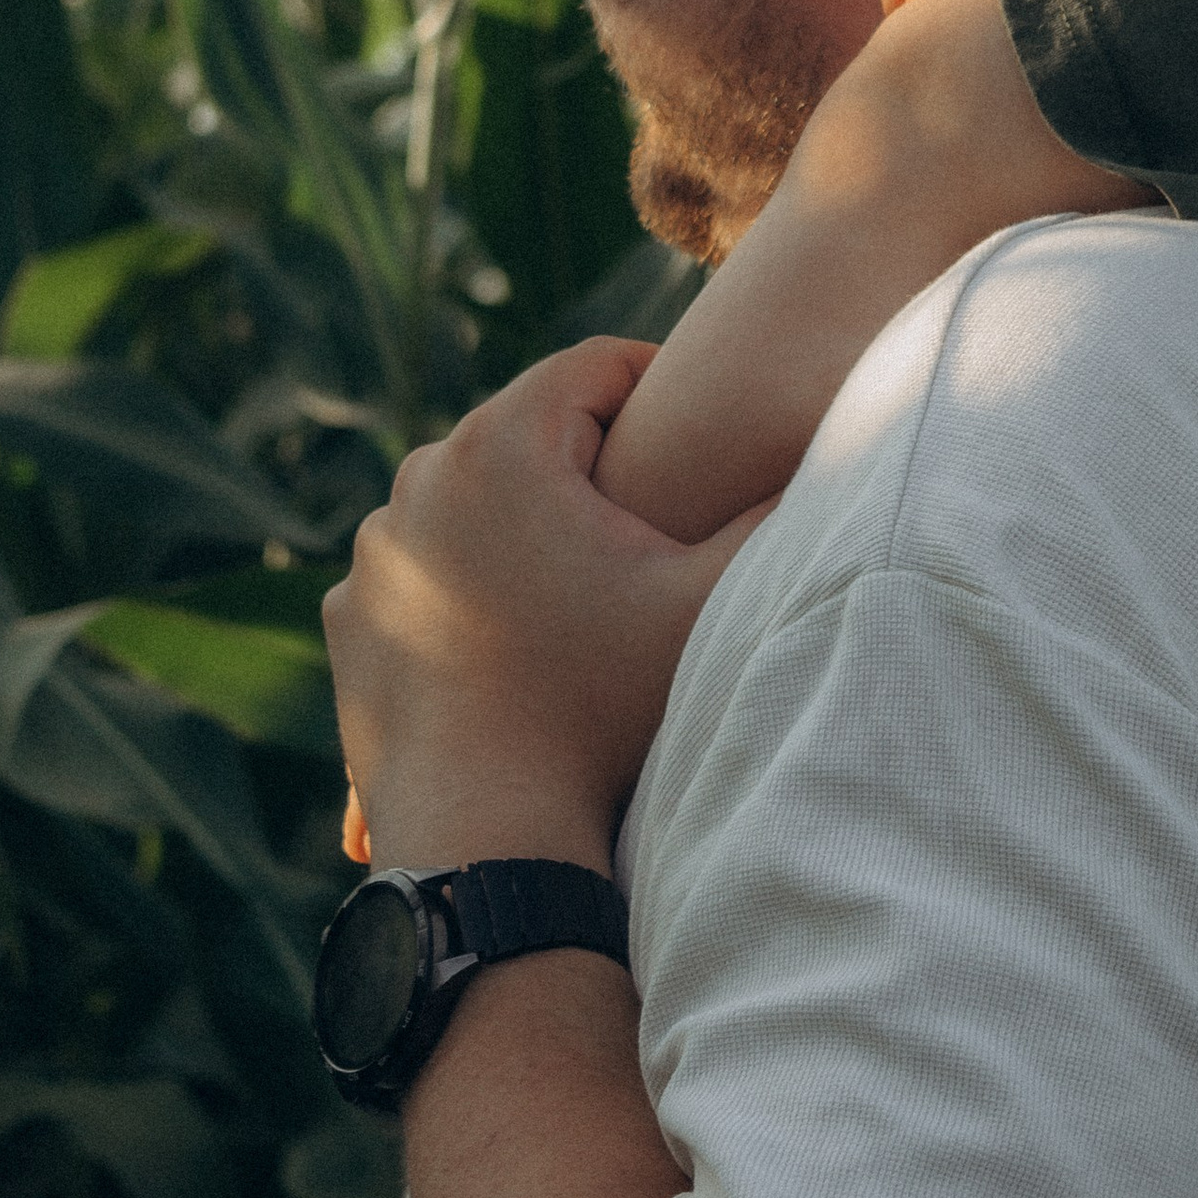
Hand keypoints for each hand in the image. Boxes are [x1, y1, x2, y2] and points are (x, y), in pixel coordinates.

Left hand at [327, 339, 770, 875]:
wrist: (487, 829)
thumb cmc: (602, 707)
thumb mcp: (710, 599)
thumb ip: (774, 512)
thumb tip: (848, 449)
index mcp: (503, 445)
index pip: (594, 368)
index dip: (656, 387)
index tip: (693, 431)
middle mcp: (419, 478)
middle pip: (525, 433)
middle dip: (586, 465)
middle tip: (647, 521)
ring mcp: (374, 550)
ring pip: (470, 503)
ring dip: (522, 524)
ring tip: (582, 584)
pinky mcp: (348, 616)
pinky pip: (423, 569)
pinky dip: (465, 585)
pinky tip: (516, 635)